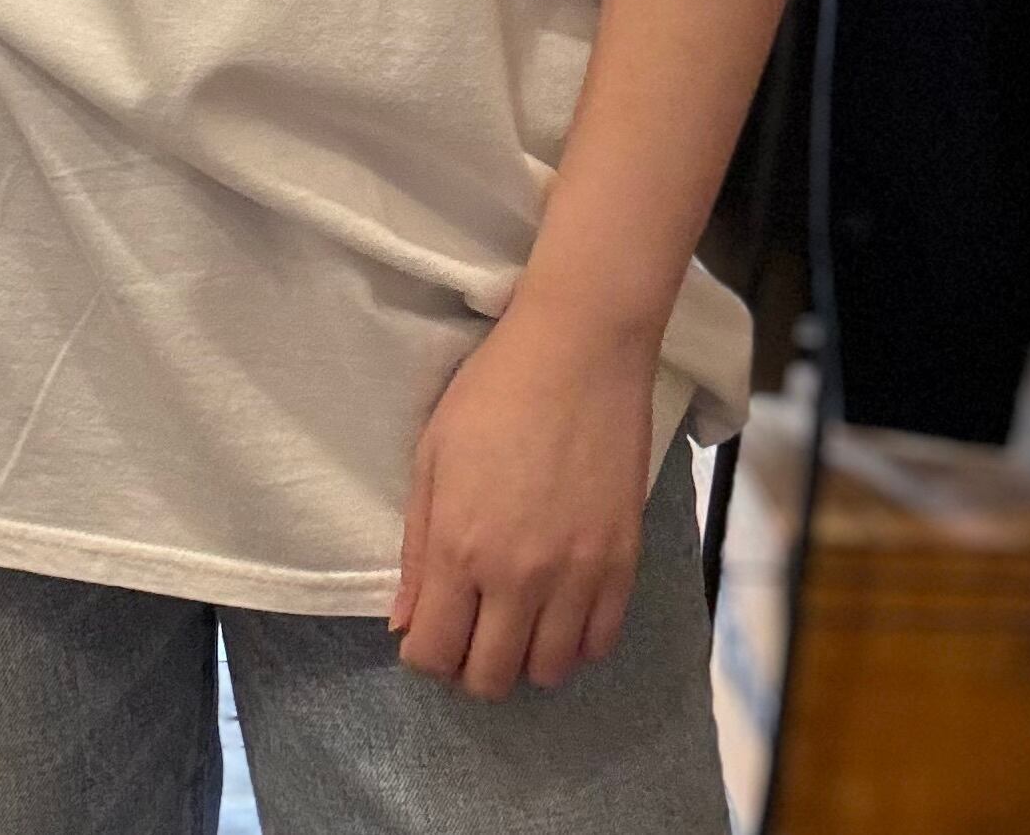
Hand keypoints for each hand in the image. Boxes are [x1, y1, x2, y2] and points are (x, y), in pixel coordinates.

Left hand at [388, 292, 658, 700]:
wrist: (579, 351)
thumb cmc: (492, 392)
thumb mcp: (432, 459)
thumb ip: (418, 548)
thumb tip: (405, 622)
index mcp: (461, 548)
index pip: (435, 654)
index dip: (424, 655)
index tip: (427, 633)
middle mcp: (519, 576)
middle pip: (491, 677)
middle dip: (469, 667)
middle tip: (469, 629)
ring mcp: (577, 575)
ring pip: (549, 672)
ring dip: (524, 658)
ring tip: (514, 619)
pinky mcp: (623, 563)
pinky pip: (600, 643)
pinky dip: (575, 642)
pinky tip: (559, 609)